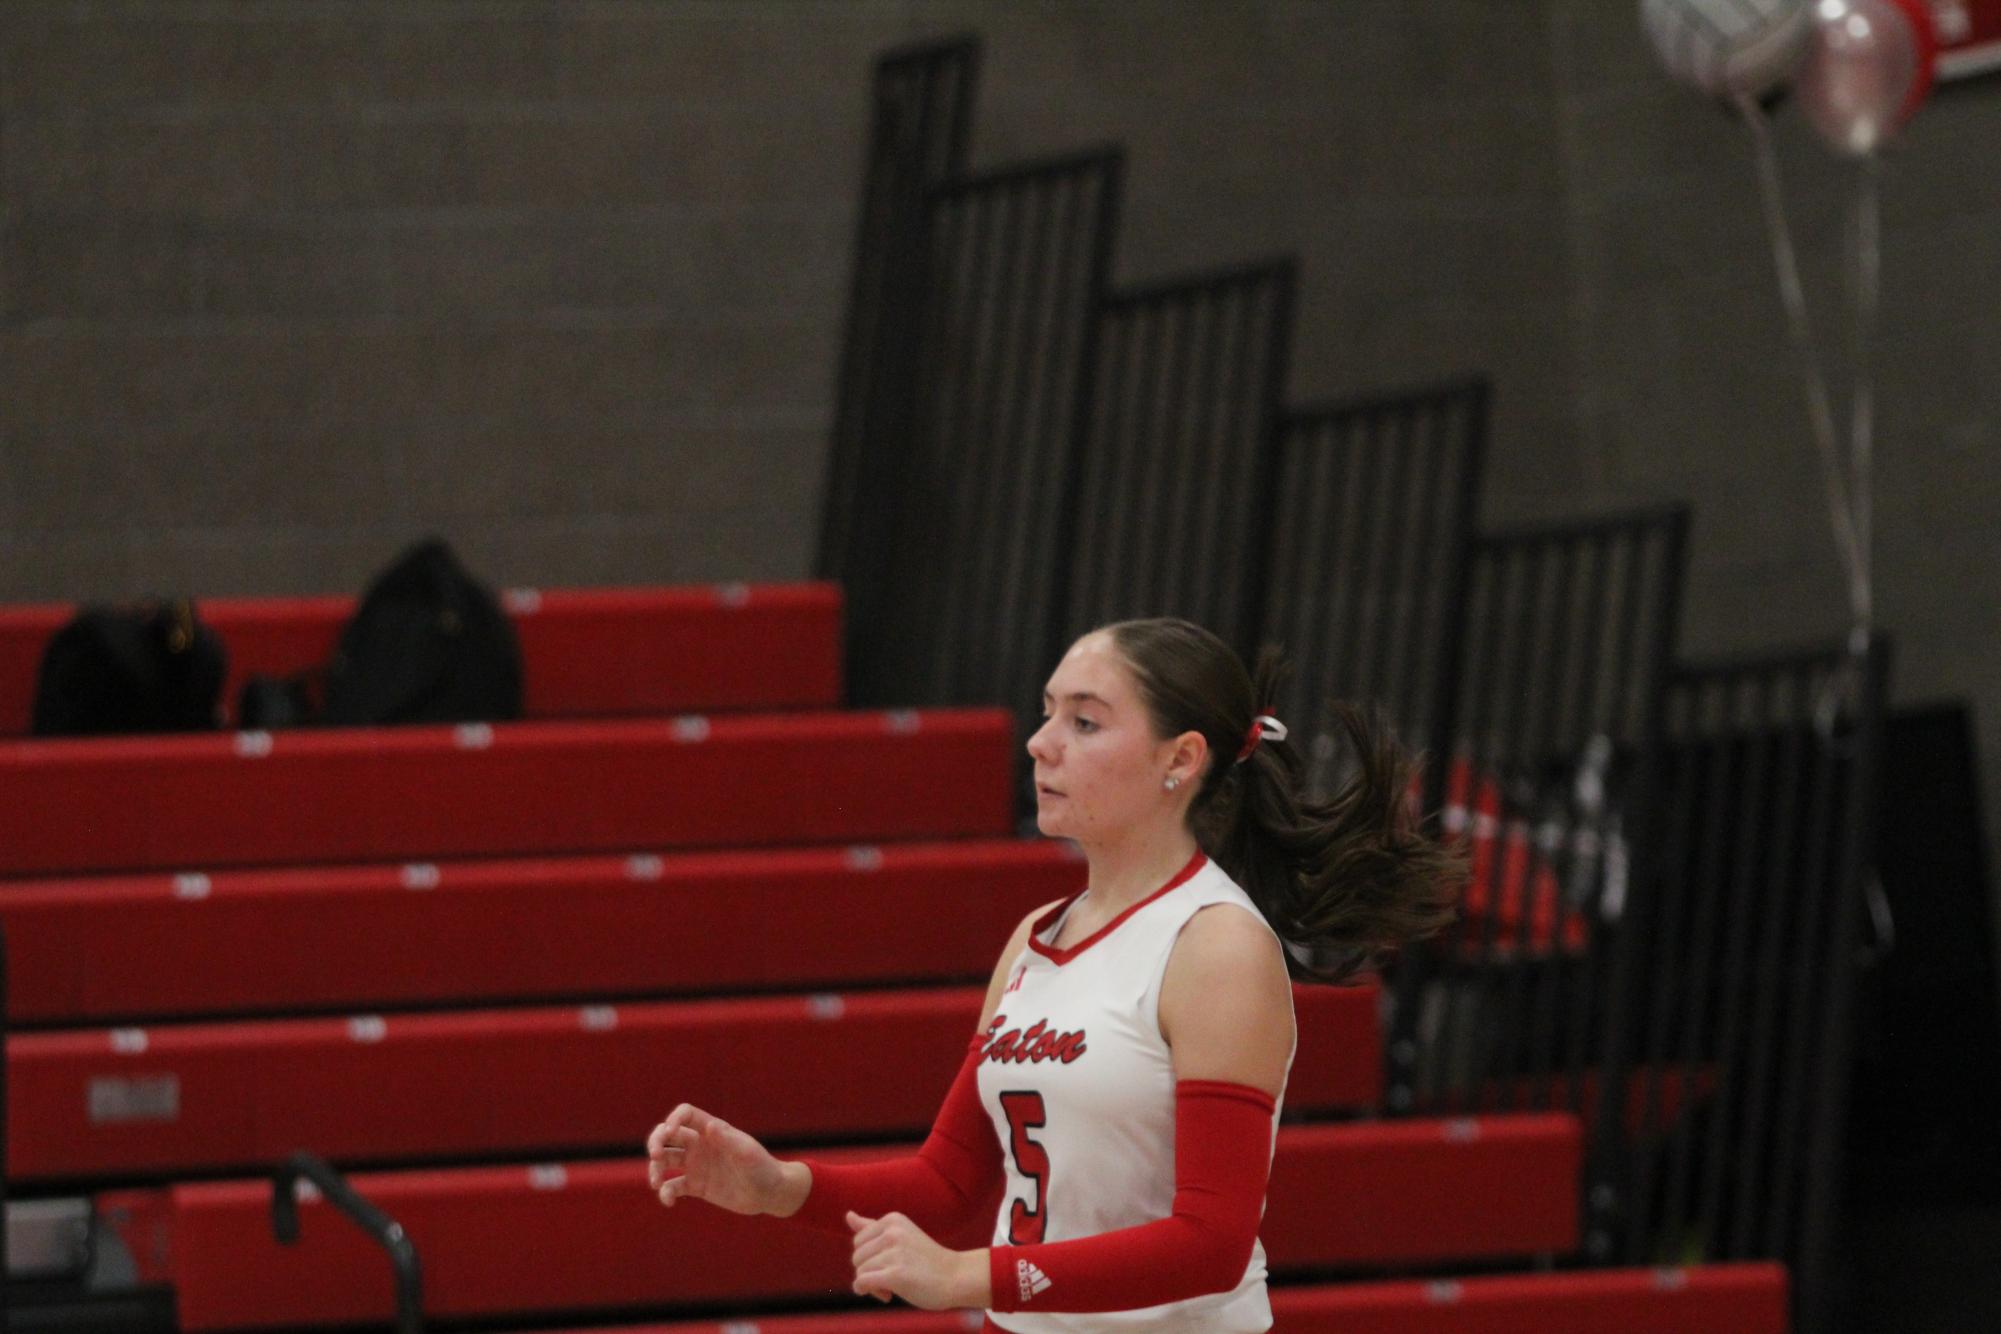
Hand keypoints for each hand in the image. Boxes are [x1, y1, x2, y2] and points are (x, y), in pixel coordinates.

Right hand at [645, 1103, 787, 1215]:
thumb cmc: (762, 1168)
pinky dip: (666, 1193)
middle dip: (656, 1141)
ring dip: (655, 1168)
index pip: (685, 1115)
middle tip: (655, 1155)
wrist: (770, 1194)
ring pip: (665, 1160)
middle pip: (668, 1135)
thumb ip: (729, 1140)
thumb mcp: (747, 1154)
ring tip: (657, 1182)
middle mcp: (701, 1145)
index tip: (670, 1133)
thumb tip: (709, 1126)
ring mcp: (697, 1165)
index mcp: (712, 1131)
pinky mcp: (696, 1186)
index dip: (673, 1119)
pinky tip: (669, 1201)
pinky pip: (674, 1186)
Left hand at [847, 1210, 985, 1309]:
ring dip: (872, 1285)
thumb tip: (848, 1215)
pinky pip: (862, 1282)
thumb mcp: (900, 1236)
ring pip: (860, 1271)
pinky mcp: (896, 1274)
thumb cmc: (926, 1259)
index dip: (869, 1258)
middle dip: (868, 1272)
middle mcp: (892, 1231)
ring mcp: (894, 1252)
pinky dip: (866, 1291)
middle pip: (856, 1257)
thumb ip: (872, 1227)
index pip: (859, 1240)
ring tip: (892, 1288)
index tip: (887, 1265)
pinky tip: (886, 1295)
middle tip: (889, 1280)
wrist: (956, 1277)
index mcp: (892, 1219)